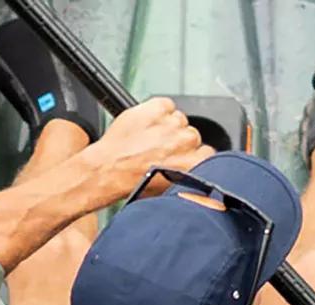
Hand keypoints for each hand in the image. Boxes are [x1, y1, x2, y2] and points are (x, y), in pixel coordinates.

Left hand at [79, 98, 208, 201]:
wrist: (107, 169)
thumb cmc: (130, 182)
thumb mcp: (164, 190)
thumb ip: (184, 177)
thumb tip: (188, 174)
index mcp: (192, 164)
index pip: (207, 153)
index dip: (193, 155)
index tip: (182, 157)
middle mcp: (185, 141)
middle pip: (191, 135)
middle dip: (177, 142)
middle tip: (159, 151)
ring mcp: (171, 123)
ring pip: (178, 119)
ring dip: (166, 126)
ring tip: (148, 139)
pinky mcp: (157, 107)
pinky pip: (165, 105)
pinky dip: (155, 112)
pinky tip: (144, 127)